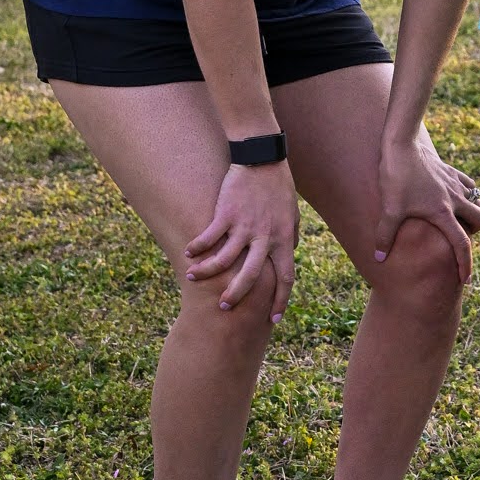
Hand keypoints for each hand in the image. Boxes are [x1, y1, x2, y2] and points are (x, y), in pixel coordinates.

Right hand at [186, 162, 299, 322]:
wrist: (262, 160)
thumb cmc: (278, 188)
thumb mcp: (291, 214)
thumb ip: (289, 236)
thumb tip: (289, 252)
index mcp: (283, 239)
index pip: (286, 277)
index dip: (280, 300)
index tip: (273, 320)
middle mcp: (265, 237)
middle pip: (252, 276)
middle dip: (237, 295)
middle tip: (225, 308)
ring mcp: (244, 226)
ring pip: (225, 259)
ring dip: (207, 273)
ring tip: (194, 279)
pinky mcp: (226, 213)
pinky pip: (209, 237)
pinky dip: (197, 247)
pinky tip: (188, 253)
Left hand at [372, 136, 479, 284]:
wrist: (402, 143)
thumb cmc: (396, 176)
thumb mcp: (390, 209)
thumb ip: (385, 235)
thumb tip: (379, 259)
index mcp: (443, 213)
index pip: (461, 244)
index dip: (464, 264)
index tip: (464, 280)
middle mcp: (455, 199)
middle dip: (475, 233)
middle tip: (459, 239)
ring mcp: (454, 184)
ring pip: (476, 201)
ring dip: (471, 212)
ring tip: (457, 218)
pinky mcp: (450, 171)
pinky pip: (468, 184)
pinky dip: (466, 193)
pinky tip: (453, 196)